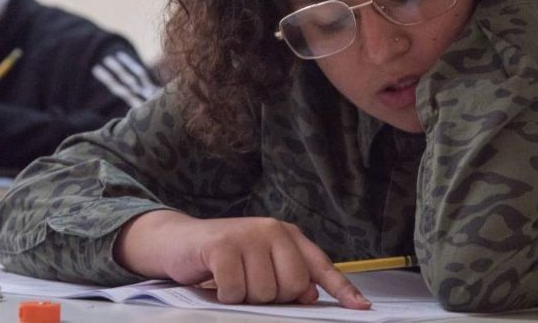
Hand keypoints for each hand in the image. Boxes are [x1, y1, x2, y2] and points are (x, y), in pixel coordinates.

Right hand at [115, 211, 370, 308]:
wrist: (178, 241)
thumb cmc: (223, 257)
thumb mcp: (259, 264)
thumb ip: (287, 276)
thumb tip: (310, 295)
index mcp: (286, 235)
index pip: (319, 265)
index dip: (341, 289)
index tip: (360, 308)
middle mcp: (271, 230)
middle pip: (292, 285)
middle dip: (271, 296)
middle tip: (248, 285)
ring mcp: (247, 236)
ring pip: (263, 292)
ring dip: (244, 297)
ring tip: (230, 280)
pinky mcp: (222, 245)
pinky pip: (235, 290)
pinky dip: (224, 295)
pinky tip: (216, 282)